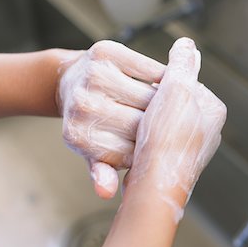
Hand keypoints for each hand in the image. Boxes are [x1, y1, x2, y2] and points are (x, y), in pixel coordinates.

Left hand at [57, 40, 164, 198]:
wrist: (70, 82)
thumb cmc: (88, 120)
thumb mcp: (92, 150)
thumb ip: (101, 170)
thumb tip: (106, 193)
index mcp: (79, 135)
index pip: (131, 152)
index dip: (152, 152)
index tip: (164, 150)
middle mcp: (83, 106)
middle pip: (142, 123)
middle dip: (161, 127)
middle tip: (177, 128)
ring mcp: (94, 77)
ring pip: (150, 97)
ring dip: (167, 102)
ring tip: (176, 109)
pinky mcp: (106, 53)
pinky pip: (150, 70)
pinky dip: (163, 78)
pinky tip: (166, 85)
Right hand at [125, 37, 226, 221]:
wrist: (154, 187)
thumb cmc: (169, 139)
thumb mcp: (177, 91)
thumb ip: (183, 64)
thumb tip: (187, 43)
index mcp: (211, 111)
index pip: (185, 82)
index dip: (163, 81)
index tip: (150, 85)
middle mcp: (203, 130)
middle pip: (172, 101)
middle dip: (154, 101)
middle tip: (141, 105)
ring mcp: (185, 146)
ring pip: (159, 120)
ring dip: (145, 119)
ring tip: (137, 124)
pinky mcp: (167, 159)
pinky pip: (151, 139)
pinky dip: (142, 137)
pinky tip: (134, 138)